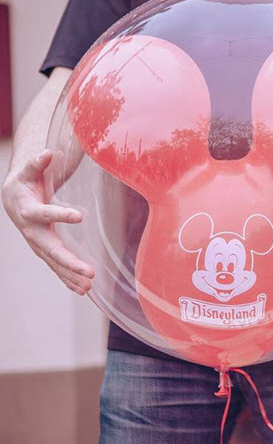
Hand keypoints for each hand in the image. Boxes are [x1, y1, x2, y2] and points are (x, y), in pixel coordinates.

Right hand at [3, 150, 92, 293]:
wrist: (13, 197)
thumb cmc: (25, 181)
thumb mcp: (29, 170)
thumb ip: (38, 163)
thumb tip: (48, 153)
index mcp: (29, 210)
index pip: (45, 213)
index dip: (60, 214)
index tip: (79, 215)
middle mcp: (32, 231)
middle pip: (50, 248)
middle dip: (69, 261)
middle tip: (88, 272)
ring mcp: (38, 243)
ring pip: (54, 262)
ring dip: (70, 275)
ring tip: (88, 287)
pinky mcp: (44, 250)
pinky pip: (56, 267)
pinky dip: (68, 279)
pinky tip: (83, 290)